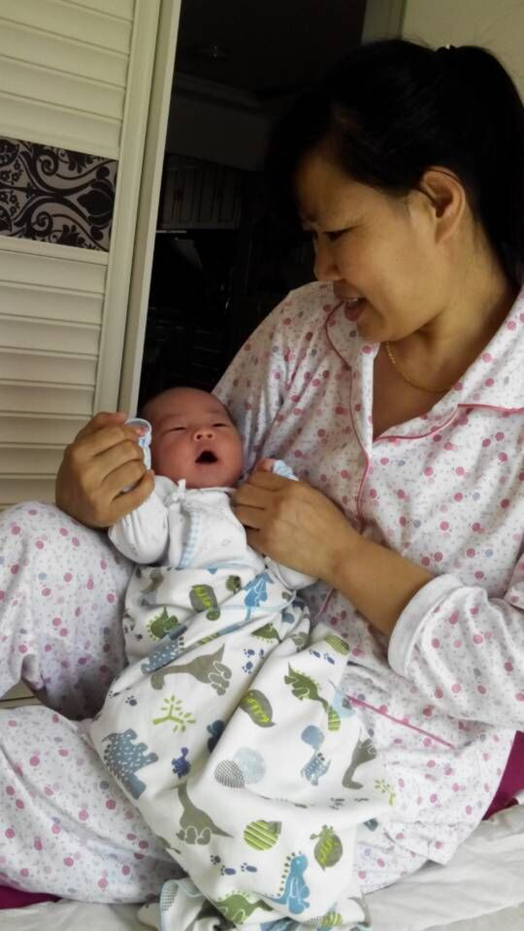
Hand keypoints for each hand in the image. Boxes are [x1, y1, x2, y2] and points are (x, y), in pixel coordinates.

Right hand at [55, 412, 154, 527]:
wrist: (69, 513)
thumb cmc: (76, 477)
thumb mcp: (79, 447)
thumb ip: (99, 427)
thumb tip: (123, 416)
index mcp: (77, 453)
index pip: (116, 433)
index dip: (129, 432)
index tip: (131, 437)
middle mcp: (85, 473)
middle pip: (129, 450)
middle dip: (136, 450)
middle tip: (132, 456)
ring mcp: (97, 495)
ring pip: (136, 469)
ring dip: (141, 467)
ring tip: (134, 469)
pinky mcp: (109, 513)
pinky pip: (141, 493)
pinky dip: (148, 483)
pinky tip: (144, 480)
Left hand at [233, 470, 357, 582]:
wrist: (339, 553)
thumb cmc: (330, 523)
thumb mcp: (312, 494)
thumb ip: (286, 480)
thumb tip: (263, 464)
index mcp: (291, 488)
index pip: (256, 477)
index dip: (255, 484)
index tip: (259, 493)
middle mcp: (278, 502)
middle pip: (242, 493)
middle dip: (244, 498)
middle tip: (253, 507)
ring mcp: (270, 523)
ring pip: (239, 512)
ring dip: (245, 515)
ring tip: (255, 521)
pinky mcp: (266, 543)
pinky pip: (246, 533)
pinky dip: (251, 534)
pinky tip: (261, 535)